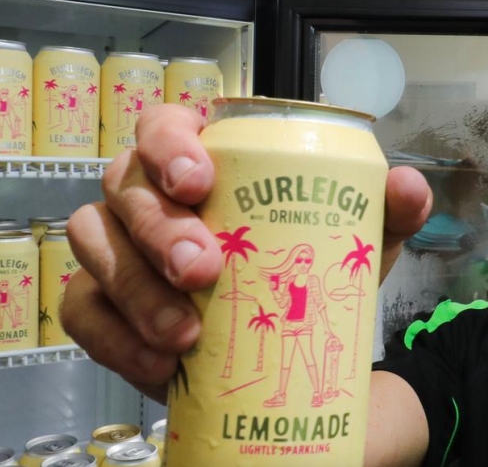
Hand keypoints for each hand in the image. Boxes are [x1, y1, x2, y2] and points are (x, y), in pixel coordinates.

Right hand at [62, 104, 431, 402]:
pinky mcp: (97, 302)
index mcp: (198, 158)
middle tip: (202, 270)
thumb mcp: (346, 240)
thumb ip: (380, 210)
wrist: (279, 346)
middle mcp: (145, 192)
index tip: (199, 181)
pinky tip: (159, 362)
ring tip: (186, 333)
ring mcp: (113, 245)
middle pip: (124, 184)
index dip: (169, 145)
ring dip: (135, 287)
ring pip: (92, 242)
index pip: (163, 125)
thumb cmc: (299, 270)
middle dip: (158, 227)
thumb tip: (406, 186)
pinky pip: (81, 309)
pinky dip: (116, 337)